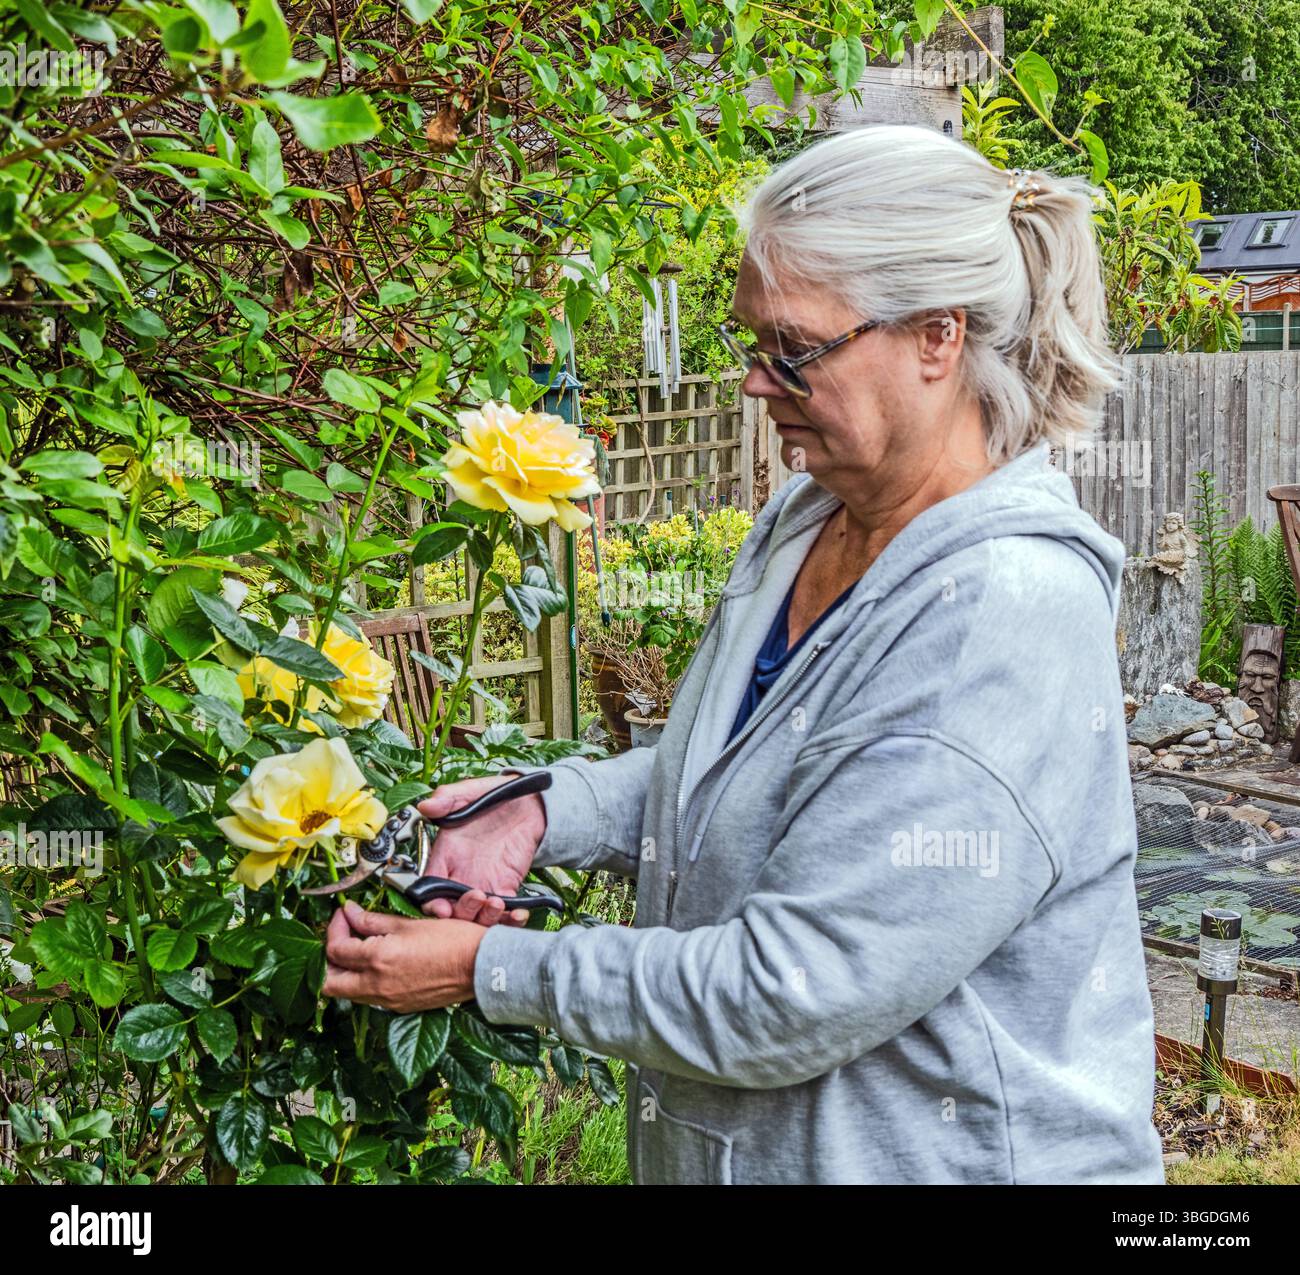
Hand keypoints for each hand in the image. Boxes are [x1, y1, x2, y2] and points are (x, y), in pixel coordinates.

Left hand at [321, 900, 484, 1012]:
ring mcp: (387, 1000)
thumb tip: (351, 913)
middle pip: (328, 981)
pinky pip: (368, 998)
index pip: (335, 948)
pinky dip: (363, 982)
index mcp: (378, 959)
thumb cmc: (454, 942)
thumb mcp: (410, 924)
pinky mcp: (399, 1007)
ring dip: (344, 972)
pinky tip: (378, 964)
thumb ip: (373, 921)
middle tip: (341, 937)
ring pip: (346, 992)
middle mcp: (377, 985)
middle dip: (329, 958)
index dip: (335, 927)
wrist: (481, 967)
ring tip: (358, 950)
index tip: (345, 915)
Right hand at [416, 772, 546, 925]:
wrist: (529, 802)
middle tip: (477, 898)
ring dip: (485, 917)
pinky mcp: (507, 886)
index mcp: (446, 854)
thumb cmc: (495, 796)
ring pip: (477, 914)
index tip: (441, 907)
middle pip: (452, 907)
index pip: (429, 886)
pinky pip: (505, 912)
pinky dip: (510, 919)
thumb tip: (426, 805)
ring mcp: (484, 882)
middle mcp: (462, 873)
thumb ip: (447, 798)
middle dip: (461, 911)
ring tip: (497, 903)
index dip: (432, 901)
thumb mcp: (469, 792)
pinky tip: (518, 913)